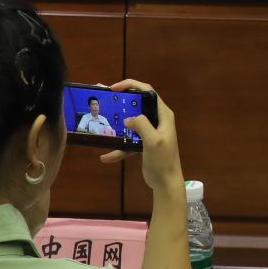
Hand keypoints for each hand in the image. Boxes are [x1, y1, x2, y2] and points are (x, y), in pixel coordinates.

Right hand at [101, 79, 185, 201]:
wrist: (166, 183)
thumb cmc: (163, 160)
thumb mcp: (153, 140)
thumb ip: (142, 125)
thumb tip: (128, 119)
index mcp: (163, 114)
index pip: (148, 92)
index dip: (132, 85)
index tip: (114, 88)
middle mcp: (157, 120)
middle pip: (138, 104)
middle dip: (122, 101)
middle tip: (105, 100)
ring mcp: (150, 132)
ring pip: (132, 123)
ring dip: (118, 124)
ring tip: (102, 122)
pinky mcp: (144, 144)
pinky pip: (129, 142)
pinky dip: (119, 148)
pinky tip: (106, 157)